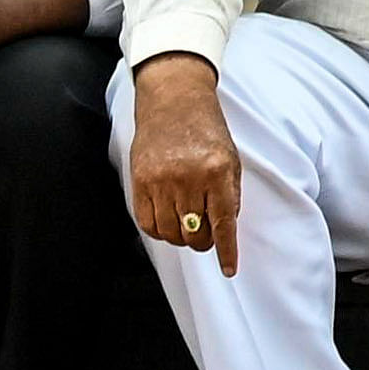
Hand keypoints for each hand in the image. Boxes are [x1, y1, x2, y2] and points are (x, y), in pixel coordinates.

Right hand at [127, 54, 245, 270]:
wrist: (173, 100)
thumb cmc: (206, 129)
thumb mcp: (230, 158)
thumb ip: (230, 195)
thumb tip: (225, 230)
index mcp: (217, 171)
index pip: (224, 223)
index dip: (227, 251)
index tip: (229, 269)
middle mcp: (188, 178)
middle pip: (196, 234)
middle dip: (204, 241)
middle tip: (208, 233)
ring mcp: (160, 181)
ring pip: (171, 234)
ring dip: (182, 237)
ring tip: (188, 223)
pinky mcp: (139, 182)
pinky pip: (148, 224)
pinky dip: (160, 231)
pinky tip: (169, 220)